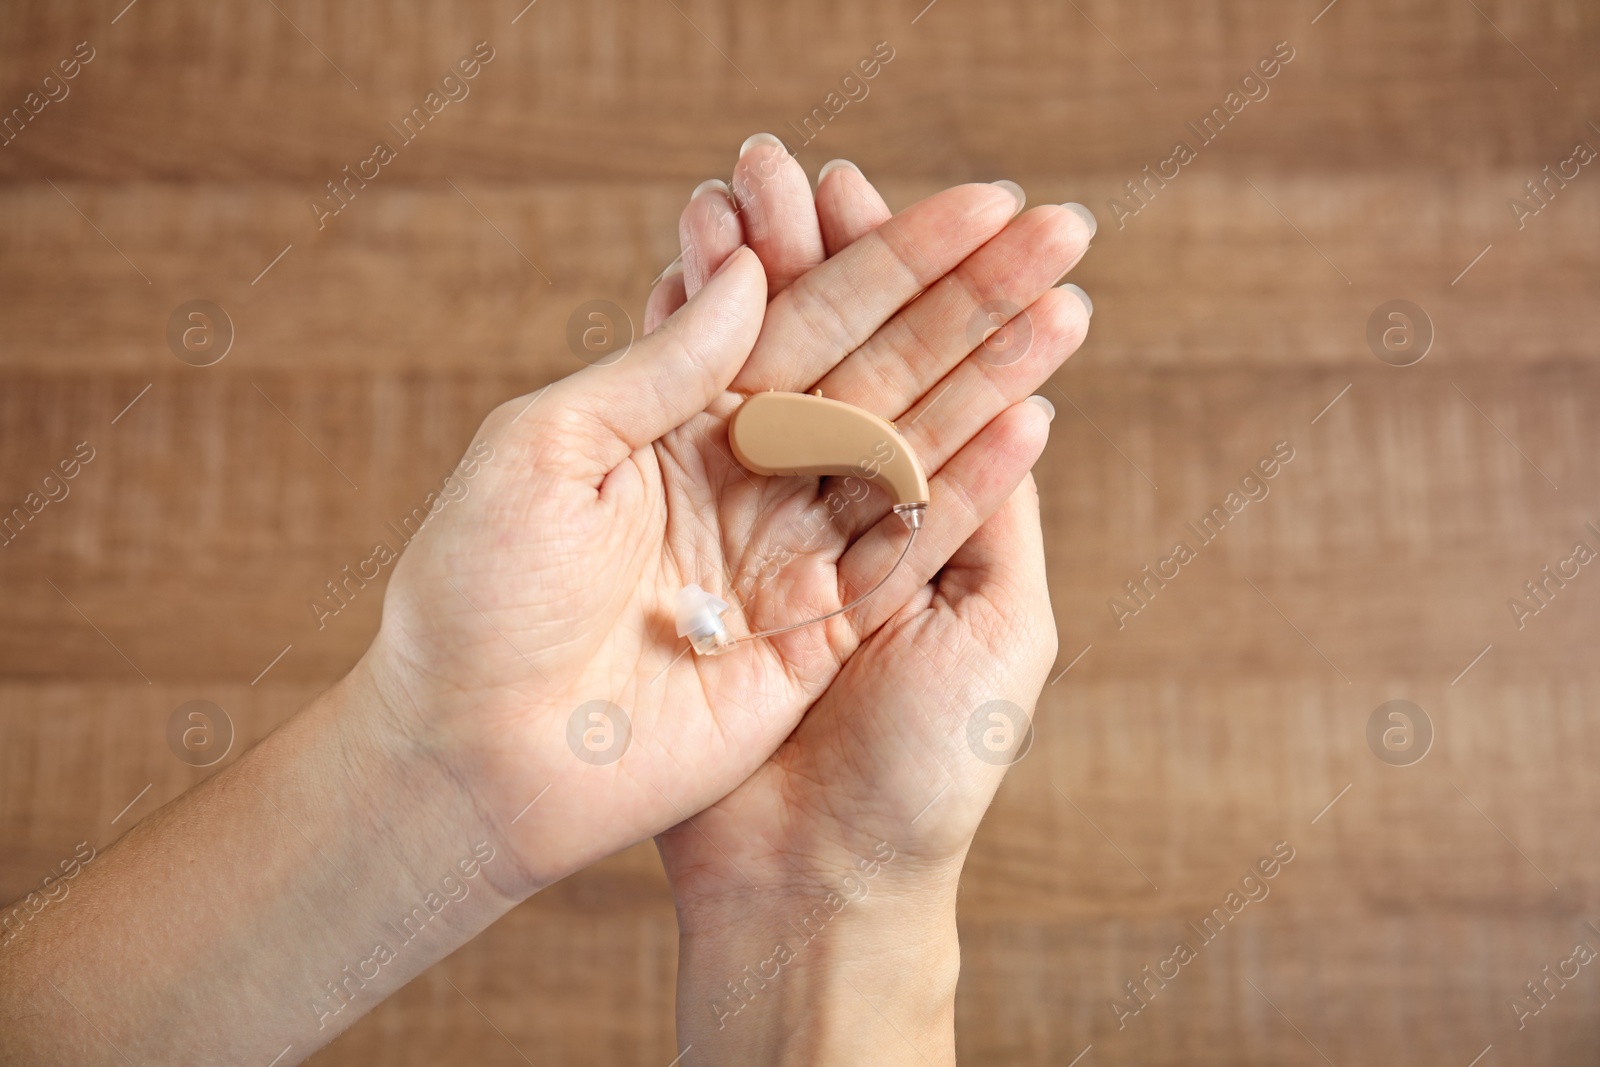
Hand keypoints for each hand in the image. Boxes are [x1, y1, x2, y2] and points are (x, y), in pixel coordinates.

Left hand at [355, 140, 1091, 898]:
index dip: (890, 253)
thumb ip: (658, 365)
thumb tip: (752, 272)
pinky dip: (963, 490)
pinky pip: (901, 551)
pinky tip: (1030, 420)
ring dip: (989, 378)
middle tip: (1052, 225)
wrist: (471, 758)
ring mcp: (782, 553)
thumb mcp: (547, 450)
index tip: (976, 200)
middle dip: (965, 298)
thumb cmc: (475, 595)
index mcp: (677, 417)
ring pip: (905, 449)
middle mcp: (743, 475)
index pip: (804, 313)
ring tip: (1067, 305)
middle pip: (875, 370)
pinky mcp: (810, 633)